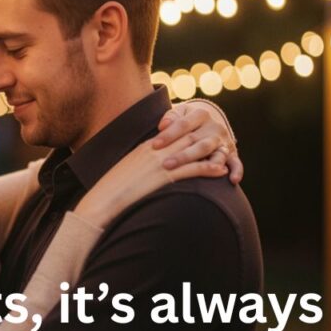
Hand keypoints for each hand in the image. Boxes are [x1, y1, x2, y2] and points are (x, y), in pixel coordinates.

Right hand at [72, 136, 226, 227]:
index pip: (173, 133)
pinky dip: (208, 168)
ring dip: (212, 151)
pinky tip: (220, 170)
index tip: (202, 133)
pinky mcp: (164, 176)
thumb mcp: (127, 169)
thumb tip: (149, 166)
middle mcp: (155, 150)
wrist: (104, 199)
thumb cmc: (112, 189)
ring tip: (226, 152)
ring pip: (193, 150)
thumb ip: (141, 164)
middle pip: (186, 137)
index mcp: (146, 147)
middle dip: (204, 136)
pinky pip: (192, 169)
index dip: (190, 132)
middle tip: (220, 138)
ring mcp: (160, 162)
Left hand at [151, 102, 243, 183]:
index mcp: (201, 114)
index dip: (169, 135)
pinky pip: (236, 163)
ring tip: (194, 173)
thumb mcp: (180, 112)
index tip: (154, 145)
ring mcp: (224, 141)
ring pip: (216, 154)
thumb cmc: (186, 119)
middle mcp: (215, 127)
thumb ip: (171, 117)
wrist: (209, 120)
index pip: (184, 125)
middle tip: (166, 164)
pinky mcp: (231, 153)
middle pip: (199, 142)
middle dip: (183, 155)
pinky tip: (232, 180)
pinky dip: (237, 171)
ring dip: (205, 166)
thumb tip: (163, 126)